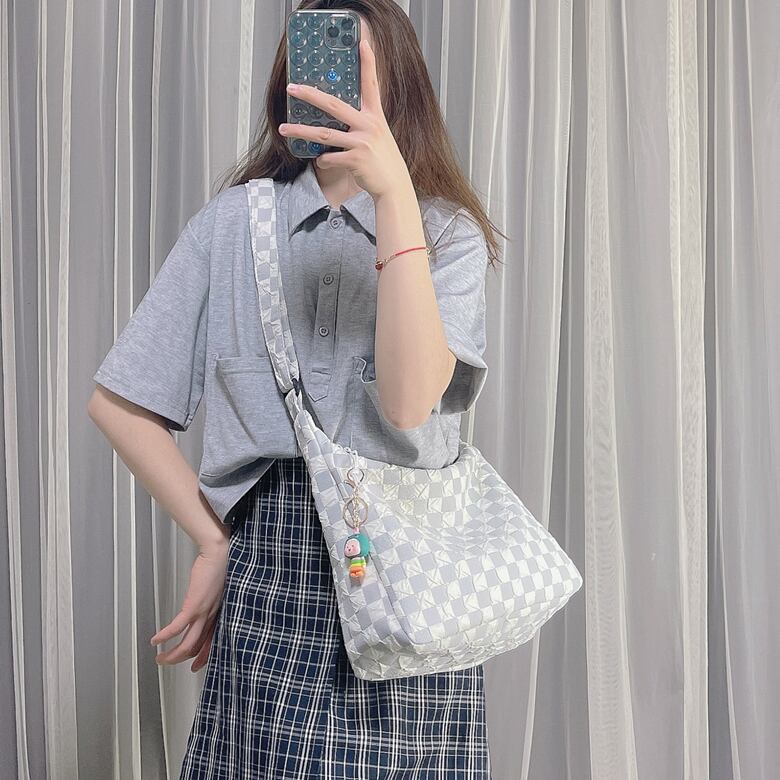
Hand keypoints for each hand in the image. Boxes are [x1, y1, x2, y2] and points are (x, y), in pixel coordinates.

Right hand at [150, 537, 229, 671]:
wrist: (220, 553)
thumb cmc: (220, 568)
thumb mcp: (220, 590)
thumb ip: (213, 603)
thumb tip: (205, 608)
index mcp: (219, 614)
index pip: (212, 643)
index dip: (203, 658)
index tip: (195, 667)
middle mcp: (213, 617)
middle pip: (197, 647)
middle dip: (180, 659)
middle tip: (167, 662)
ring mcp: (204, 613)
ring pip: (187, 644)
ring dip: (171, 654)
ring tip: (159, 657)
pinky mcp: (193, 605)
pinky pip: (177, 627)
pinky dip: (164, 636)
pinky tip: (155, 640)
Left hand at [279, 38, 411, 199]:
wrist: (394, 186)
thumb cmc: (383, 161)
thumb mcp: (379, 136)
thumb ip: (362, 124)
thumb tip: (338, 120)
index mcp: (375, 116)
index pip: (371, 84)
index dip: (368, 63)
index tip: (362, 42)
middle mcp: (369, 126)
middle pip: (333, 105)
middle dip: (310, 94)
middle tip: (292, 88)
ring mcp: (362, 142)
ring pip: (324, 134)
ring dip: (301, 131)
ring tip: (284, 129)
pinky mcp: (355, 160)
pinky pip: (329, 158)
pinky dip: (323, 160)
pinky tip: (323, 161)